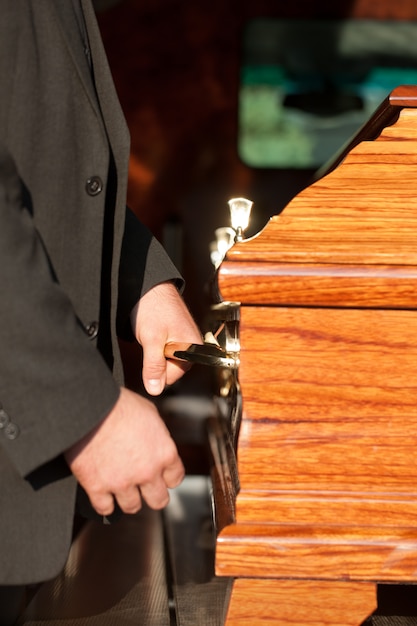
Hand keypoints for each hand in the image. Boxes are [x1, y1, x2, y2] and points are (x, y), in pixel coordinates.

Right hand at [64, 387, 183, 515]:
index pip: (175, 478)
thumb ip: (157, 434)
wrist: (90, 407)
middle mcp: (147, 472)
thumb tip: (156, 442)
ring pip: (132, 506)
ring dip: (127, 498)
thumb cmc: (120, 404)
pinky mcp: (97, 487)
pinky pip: (105, 508)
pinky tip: (103, 494)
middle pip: (158, 500)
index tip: (160, 475)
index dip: (167, 477)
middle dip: (152, 495)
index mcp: (164, 453)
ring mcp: (122, 482)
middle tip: (144, 489)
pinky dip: (104, 503)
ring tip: (121, 488)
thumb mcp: (149, 413)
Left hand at [131, 281, 201, 394]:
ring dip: (154, 353)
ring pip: (167, 360)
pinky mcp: (178, 334)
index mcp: (193, 347)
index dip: (156, 370)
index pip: (173, 377)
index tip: (149, 355)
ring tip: (150, 336)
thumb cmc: (153, 306)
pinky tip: (152, 334)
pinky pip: (166, 350)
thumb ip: (154, 366)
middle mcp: (193, 345)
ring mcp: (186, 339)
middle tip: (149, 342)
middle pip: (171, 370)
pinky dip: (156, 346)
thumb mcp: (151, 340)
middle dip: (156, 361)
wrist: (148, 285)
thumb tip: (154, 389)